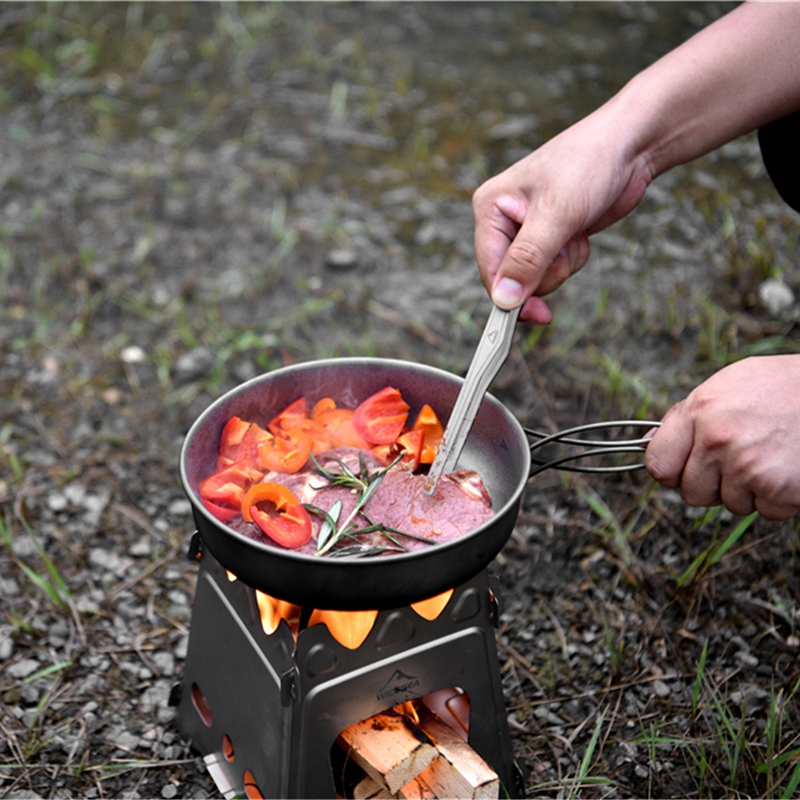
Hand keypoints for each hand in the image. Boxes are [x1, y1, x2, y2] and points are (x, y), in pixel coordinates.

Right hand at [472, 105, 653, 323]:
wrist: (629, 145)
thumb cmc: (588, 164)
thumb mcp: (556, 214)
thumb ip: (528, 259)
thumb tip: (504, 299)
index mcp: (490, 208)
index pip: (490, 269)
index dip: (511, 296)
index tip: (537, 315)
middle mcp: (503, 221)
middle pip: (514, 279)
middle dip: (546, 270)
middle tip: (566, 245)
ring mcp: (527, 231)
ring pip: (538, 278)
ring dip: (564, 263)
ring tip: (575, 230)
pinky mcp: (551, 237)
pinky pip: (556, 268)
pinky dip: (574, 257)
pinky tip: (581, 231)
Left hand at [645, 355, 799, 520]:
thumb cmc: (782, 387)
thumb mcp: (726, 386)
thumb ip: (685, 417)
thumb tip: (647, 442)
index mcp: (700, 411)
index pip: (658, 464)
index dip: (670, 471)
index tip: (683, 468)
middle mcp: (718, 440)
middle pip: (690, 493)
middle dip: (711, 485)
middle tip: (737, 461)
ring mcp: (747, 467)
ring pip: (729, 505)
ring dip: (747, 490)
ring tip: (769, 456)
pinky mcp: (778, 489)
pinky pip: (764, 512)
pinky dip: (777, 499)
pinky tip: (787, 468)